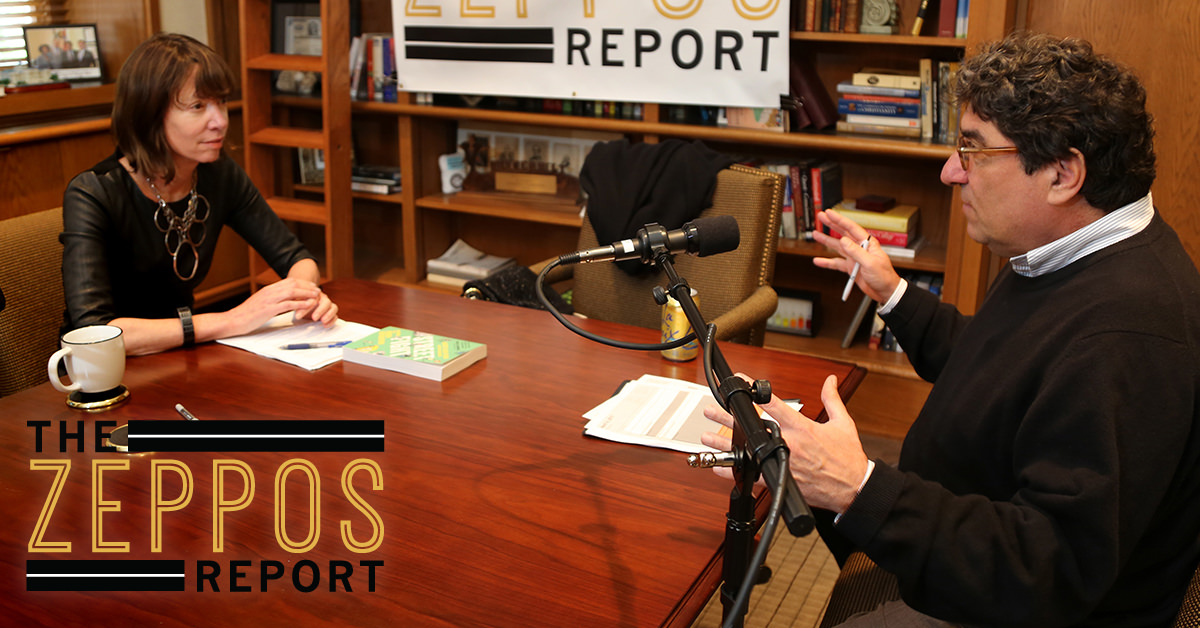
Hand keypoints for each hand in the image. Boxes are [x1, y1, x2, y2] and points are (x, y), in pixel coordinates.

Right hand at [222, 277, 327, 336]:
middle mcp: (269, 292)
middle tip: (317, 289)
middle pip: (292, 284)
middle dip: (307, 285)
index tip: (311, 285)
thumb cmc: (246, 315)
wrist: (233, 320)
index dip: (302, 282)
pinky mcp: (269, 309)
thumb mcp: (261, 303)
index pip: (288, 281)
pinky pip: (288, 304)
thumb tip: (281, 301)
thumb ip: (271, 300)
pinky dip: (300, 303)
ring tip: (316, 295)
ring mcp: (269, 300)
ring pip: (292, 292)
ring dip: (306, 293)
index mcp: (268, 290)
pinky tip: (308, 305)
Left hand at [291, 286, 338, 326]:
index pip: (313, 299)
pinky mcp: (330, 313)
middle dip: (320, 310)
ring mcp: (328, 305)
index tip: (298, 315)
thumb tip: (289, 305)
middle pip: (326, 302)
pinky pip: (335, 316)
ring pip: (333, 307)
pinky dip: (332, 320)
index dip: (306, 307)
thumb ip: (294, 302)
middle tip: (314, 318)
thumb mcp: (294, 301)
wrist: (302, 302)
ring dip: (328, 314)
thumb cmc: (298, 301)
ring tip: (322, 321)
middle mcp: (323, 298)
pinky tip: (325, 325)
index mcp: (314, 293)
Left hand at [701, 374, 869, 512]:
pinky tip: (720, 467)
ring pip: (747, 452)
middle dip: (729, 418)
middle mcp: (789, 445)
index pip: (773, 405)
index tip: (741, 382)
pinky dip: (735, 472)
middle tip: (711, 410)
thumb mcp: (843, 423)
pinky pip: (752, 476)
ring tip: (706, 437)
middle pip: (752, 428)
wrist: (853, 488)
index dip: (755, 392)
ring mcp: (781, 462)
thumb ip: (832, 400)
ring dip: (725, 444)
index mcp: (802, 428)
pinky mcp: (780, 480)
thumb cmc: (848, 459)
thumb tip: (830, 381)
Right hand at [812, 209, 902, 302]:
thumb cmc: (884, 277)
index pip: (851, 228)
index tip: (829, 213)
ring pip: (837, 247)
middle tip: (821, 217)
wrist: (886, 292)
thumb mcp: (870, 263)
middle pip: (843, 233)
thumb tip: (844, 241)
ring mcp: (854, 258)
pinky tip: (818, 260)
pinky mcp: (850, 268)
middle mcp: (860, 248)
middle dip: (831, 224)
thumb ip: (856, 252)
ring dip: (827, 240)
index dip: (839, 220)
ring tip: (816, 234)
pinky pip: (836, 263)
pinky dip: (826, 262)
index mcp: (867, 243)